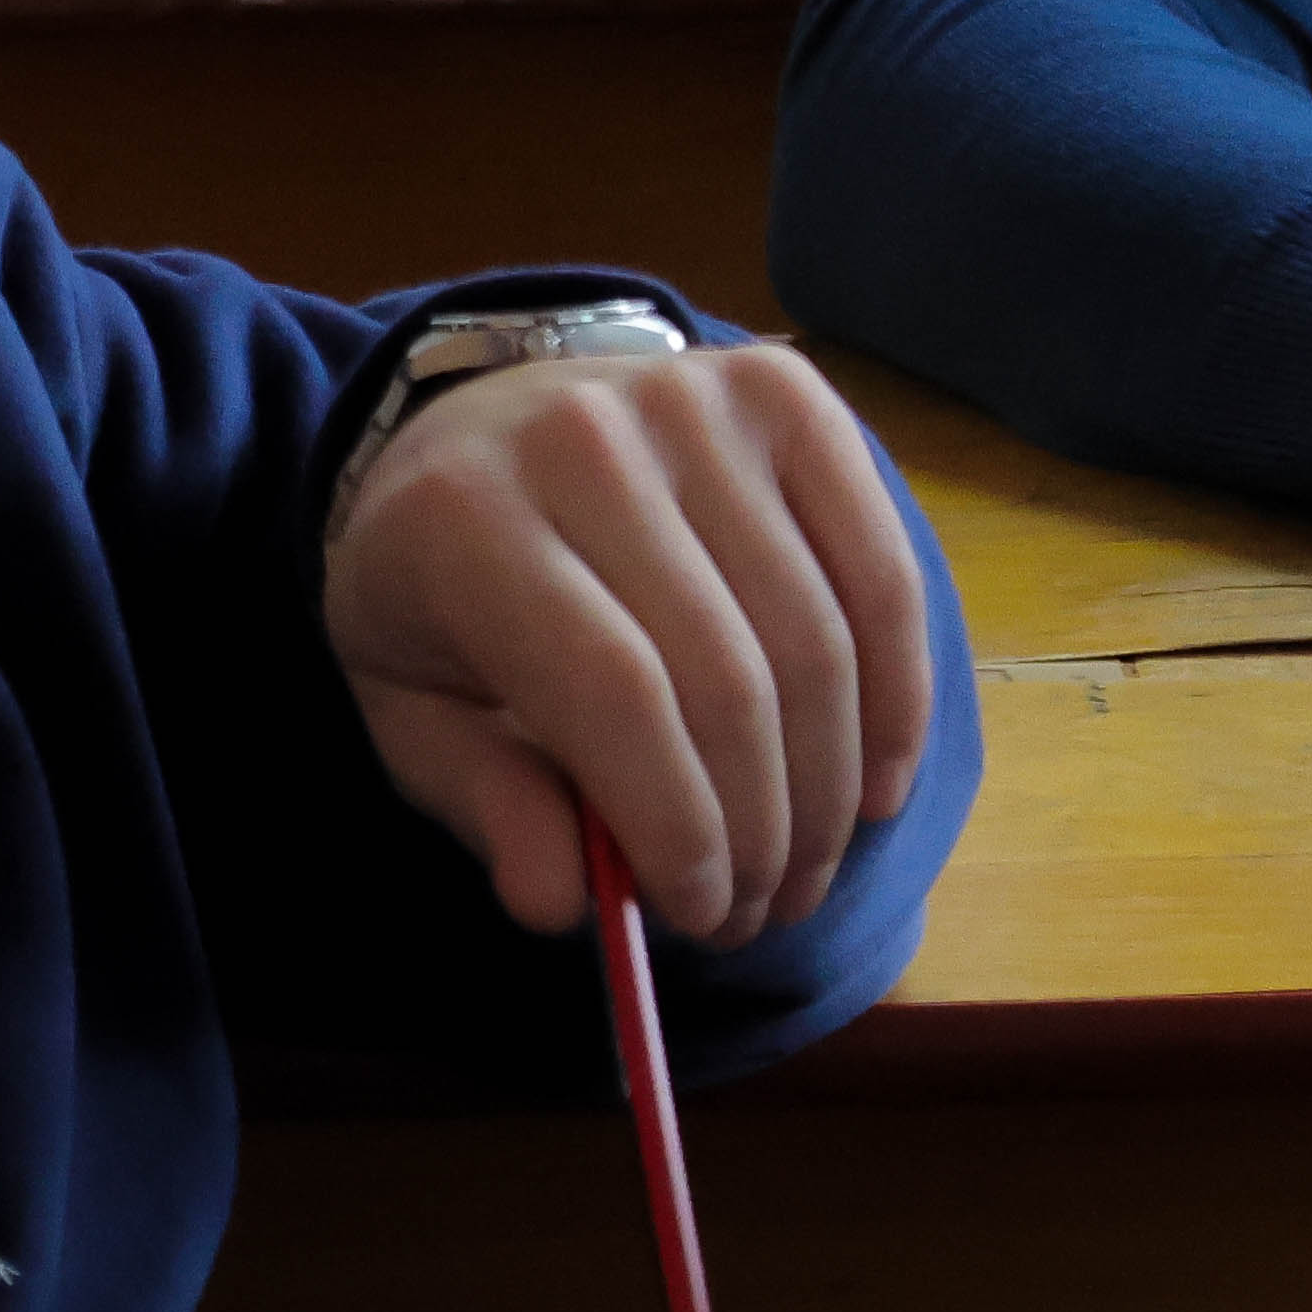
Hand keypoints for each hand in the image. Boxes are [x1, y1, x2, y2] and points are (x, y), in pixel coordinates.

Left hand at [323, 343, 941, 949]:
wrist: (481, 424)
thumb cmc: (444, 590)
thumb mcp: (413, 709)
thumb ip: (483, 803)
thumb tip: (567, 905)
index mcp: (467, 521)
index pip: (613, 690)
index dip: (678, 822)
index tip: (698, 917)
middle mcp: (588, 438)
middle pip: (729, 671)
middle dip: (762, 828)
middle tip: (758, 915)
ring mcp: (701, 399)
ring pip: (815, 633)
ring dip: (829, 786)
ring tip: (807, 871)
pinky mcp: (789, 394)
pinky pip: (881, 564)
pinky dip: (898, 692)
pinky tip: (877, 782)